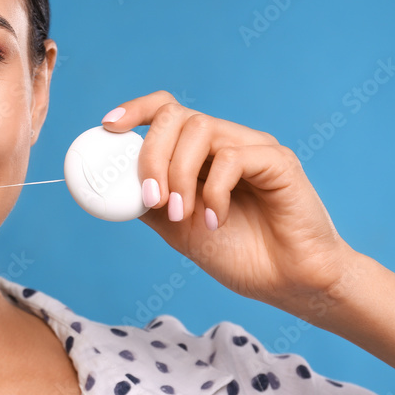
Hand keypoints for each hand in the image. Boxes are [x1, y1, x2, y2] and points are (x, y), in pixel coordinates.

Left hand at [101, 91, 357, 316]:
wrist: (286, 283)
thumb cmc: (237, 253)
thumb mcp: (177, 228)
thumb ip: (148, 203)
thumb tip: (112, 186)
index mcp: (201, 152)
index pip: (166, 110)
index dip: (135, 110)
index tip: (108, 125)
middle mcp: (226, 141)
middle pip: (175, 116)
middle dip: (152, 155)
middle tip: (151, 198)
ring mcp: (253, 148)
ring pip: (201, 130)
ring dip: (179, 174)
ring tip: (183, 214)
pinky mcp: (279, 161)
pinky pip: (233, 157)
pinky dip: (214, 191)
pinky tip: (217, 220)